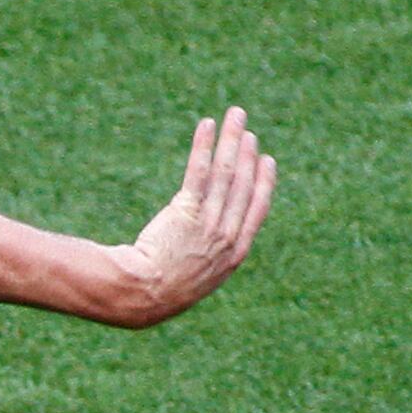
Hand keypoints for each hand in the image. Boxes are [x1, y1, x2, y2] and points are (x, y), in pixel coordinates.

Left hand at [111, 108, 276, 326]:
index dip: (264, 182)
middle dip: (247, 153)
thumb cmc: (162, 292)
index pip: (257, 209)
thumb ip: (207, 258)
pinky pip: (198, 171)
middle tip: (246, 128)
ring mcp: (208, 223)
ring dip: (231, 140)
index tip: (267, 161)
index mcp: (235, 253)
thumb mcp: (196, 279)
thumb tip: (204, 246)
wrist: (145, 295)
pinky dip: (204, 146)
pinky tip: (207, 125)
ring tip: (234, 116)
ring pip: (226, 173)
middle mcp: (227, 235)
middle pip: (243, 185)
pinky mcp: (186, 212)